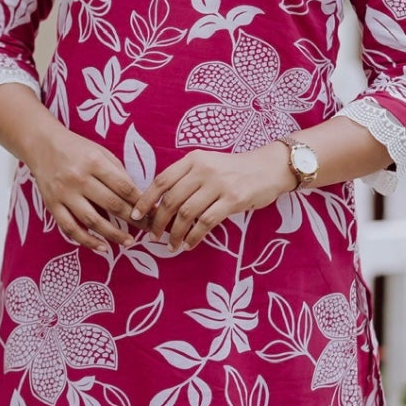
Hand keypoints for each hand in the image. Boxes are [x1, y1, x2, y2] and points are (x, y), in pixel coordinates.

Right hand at [25, 124, 138, 251]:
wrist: (42, 145)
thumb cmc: (77, 149)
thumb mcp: (100, 152)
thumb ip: (118, 173)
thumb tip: (140, 198)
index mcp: (94, 162)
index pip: (124, 187)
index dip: (141, 202)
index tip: (153, 212)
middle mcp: (79, 178)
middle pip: (111, 204)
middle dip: (133, 219)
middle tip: (147, 229)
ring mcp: (64, 193)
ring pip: (92, 220)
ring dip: (113, 234)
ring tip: (129, 242)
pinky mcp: (52, 205)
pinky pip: (70, 228)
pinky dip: (87, 241)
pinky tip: (103, 248)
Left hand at [130, 143, 292, 249]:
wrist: (269, 167)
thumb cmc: (234, 170)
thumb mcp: (208, 165)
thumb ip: (187, 179)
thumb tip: (161, 205)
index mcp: (193, 160)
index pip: (161, 180)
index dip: (146, 200)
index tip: (136, 215)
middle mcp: (203, 170)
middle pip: (171, 200)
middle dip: (158, 221)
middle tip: (152, 235)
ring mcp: (219, 184)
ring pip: (186, 213)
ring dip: (175, 233)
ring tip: (171, 245)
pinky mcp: (233, 199)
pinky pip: (206, 222)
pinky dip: (194, 237)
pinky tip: (189, 244)